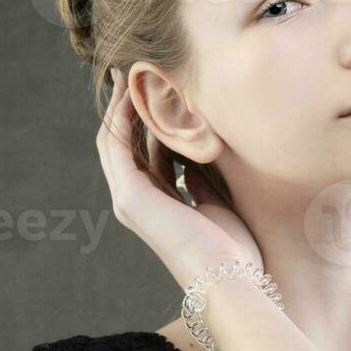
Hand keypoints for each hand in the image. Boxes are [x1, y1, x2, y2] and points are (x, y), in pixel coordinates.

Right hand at [96, 69, 264, 289]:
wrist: (232, 280)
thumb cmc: (235, 252)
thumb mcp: (217, 203)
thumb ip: (201, 180)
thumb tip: (196, 156)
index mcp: (160, 205)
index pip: (147, 154)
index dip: (150, 121)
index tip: (161, 89)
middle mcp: (139, 201)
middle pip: (126, 144)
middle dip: (129, 107)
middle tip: (137, 70)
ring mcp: (130, 200)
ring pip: (116, 141)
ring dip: (122, 105)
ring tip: (132, 71)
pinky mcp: (130, 197)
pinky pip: (118, 146)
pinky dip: (122, 117)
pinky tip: (132, 91)